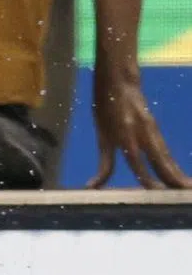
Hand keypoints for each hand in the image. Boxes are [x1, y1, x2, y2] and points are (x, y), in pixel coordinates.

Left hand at [88, 70, 191, 188]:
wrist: (120, 82)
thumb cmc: (106, 109)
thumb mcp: (102, 136)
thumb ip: (103, 164)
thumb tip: (92, 187)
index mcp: (125, 135)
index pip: (137, 162)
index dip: (146, 177)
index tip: (156, 192)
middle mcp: (142, 133)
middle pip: (160, 160)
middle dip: (173, 177)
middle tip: (186, 193)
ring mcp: (152, 130)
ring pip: (166, 156)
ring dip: (178, 173)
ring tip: (187, 188)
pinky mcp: (156, 129)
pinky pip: (165, 150)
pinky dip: (173, 164)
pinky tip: (179, 176)